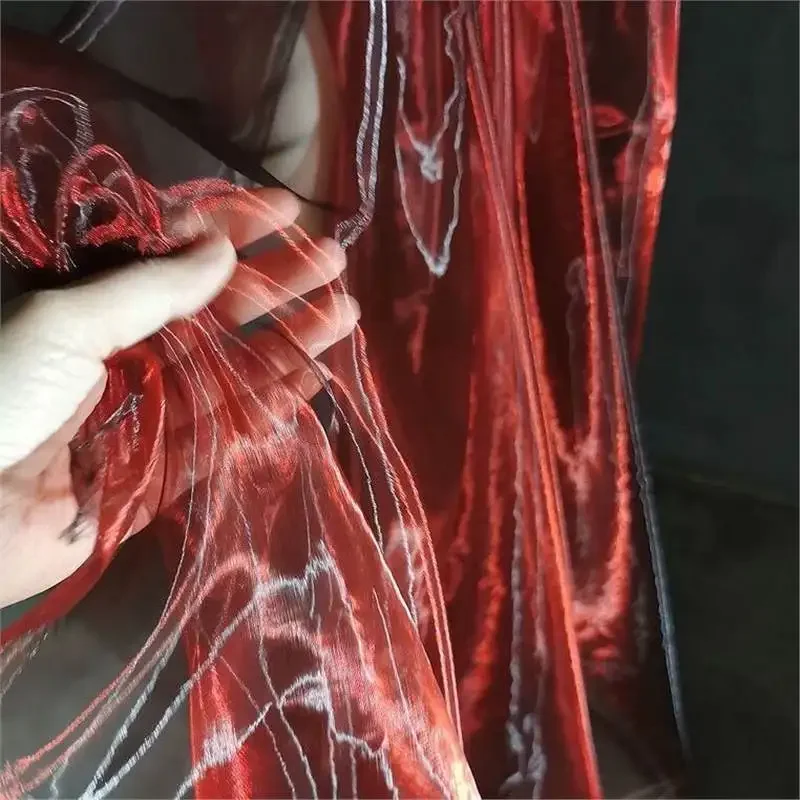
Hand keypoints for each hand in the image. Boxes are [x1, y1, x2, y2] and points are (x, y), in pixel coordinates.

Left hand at [0, 189, 357, 609]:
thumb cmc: (2, 398)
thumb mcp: (66, 321)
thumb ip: (151, 288)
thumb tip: (221, 248)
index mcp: (95, 306)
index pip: (176, 256)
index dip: (232, 229)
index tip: (286, 211)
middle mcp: (129, 352)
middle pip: (218, 311)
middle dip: (277, 284)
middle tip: (335, 262)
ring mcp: (151, 412)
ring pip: (234, 369)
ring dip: (289, 341)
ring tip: (343, 315)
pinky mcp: (164, 472)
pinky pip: (226, 433)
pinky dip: (270, 407)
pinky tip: (312, 378)